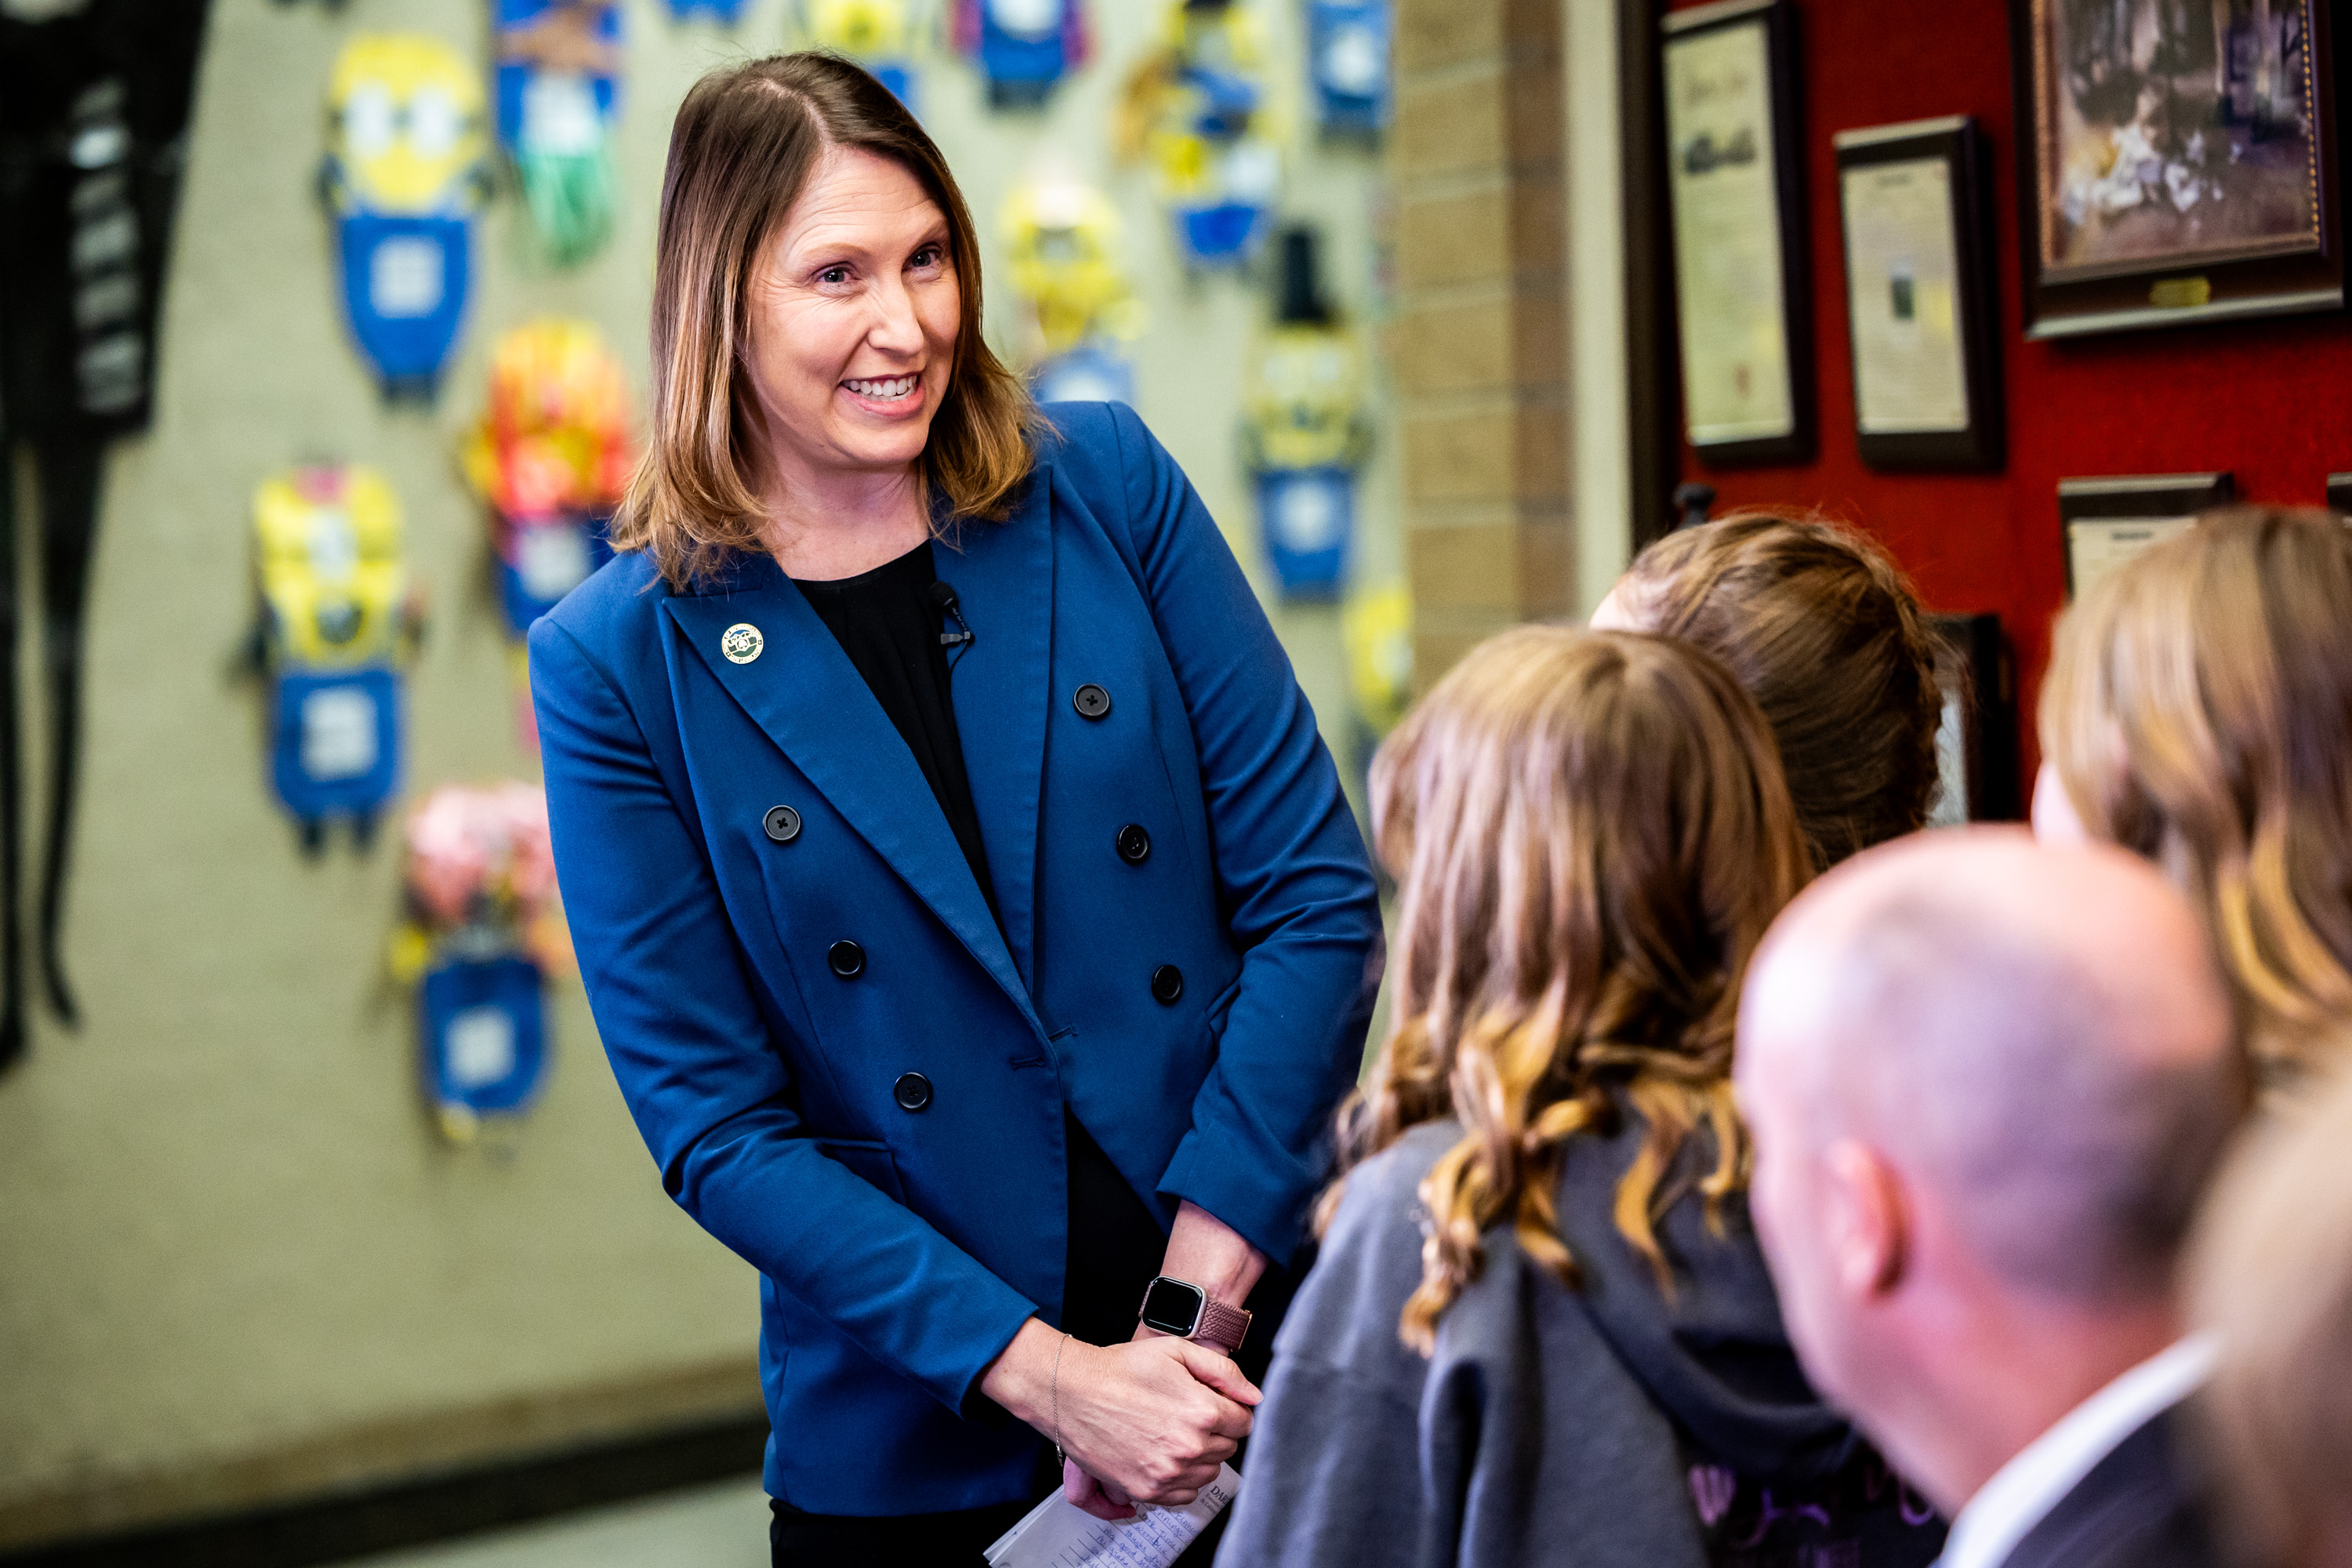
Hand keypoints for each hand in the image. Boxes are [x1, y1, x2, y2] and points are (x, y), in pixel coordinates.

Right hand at [1054, 1335, 1258, 1509]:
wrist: (1072, 1391)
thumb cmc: (1121, 1368)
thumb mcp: (1178, 1351)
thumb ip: (1224, 1372)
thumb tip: (1254, 1397)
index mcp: (1202, 1411)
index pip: (1245, 1423)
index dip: (1231, 1410)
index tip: (1214, 1403)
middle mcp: (1189, 1448)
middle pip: (1228, 1448)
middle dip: (1216, 1431)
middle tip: (1188, 1413)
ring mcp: (1167, 1473)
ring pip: (1209, 1473)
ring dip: (1201, 1456)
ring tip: (1174, 1432)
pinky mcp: (1146, 1490)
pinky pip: (1185, 1494)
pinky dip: (1181, 1478)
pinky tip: (1165, 1455)